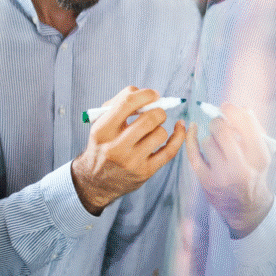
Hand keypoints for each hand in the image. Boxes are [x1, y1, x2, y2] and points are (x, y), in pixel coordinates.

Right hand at [71, 86, 185, 214]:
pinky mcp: (145, 172)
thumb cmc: (103, 145)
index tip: (154, 95)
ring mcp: (131, 161)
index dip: (146, 94)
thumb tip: (149, 95)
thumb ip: (120, 104)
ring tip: (152, 130)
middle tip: (156, 113)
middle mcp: (116, 147)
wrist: (96, 181)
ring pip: (160, 134)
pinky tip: (180, 128)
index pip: (128, 102)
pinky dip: (179, 137)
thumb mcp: (101, 123)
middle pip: (149, 119)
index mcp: (103, 130)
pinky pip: (170, 151)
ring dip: (160, 127)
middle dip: (158, 111)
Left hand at [185, 103, 273, 238]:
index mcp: (260, 157)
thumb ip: (254, 130)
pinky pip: (193, 154)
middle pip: (223, 131)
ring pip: (208, 141)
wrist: (247, 208)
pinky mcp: (207, 181)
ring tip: (218, 147)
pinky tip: (191, 129)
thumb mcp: (262, 154)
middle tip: (219, 125)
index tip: (226, 107)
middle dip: (218, 123)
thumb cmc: (254, 174)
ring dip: (211, 139)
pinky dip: (191, 138)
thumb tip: (239, 108)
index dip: (233, 111)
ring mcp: (223, 176)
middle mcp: (242, 167)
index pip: (246, 125)